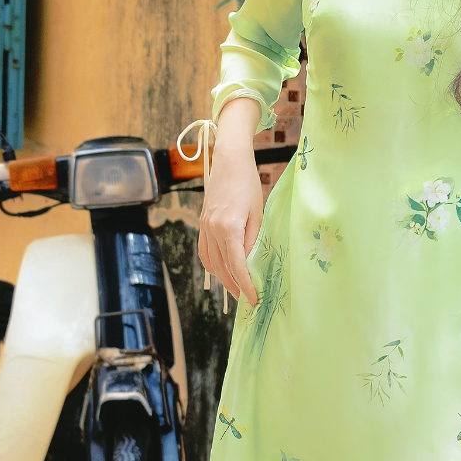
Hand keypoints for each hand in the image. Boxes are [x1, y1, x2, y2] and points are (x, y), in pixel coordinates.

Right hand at [198, 98, 263, 304]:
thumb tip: (252, 263)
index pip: (237, 266)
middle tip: (247, 299)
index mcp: (228, 228)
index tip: (253, 300)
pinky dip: (212, 265)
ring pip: (210, 262)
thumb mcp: (258, 213)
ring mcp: (204, 226)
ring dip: (222, 278)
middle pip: (221, 268)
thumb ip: (253, 240)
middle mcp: (212, 230)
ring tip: (236, 288)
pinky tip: (222, 270)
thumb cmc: (248, 184)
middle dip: (234, 286)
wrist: (229, 160)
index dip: (245, 286)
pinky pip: (204, 251)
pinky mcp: (202, 223)